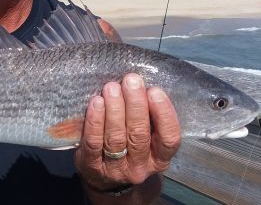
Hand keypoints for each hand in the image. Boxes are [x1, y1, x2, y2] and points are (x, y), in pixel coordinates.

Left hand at [74, 73, 180, 189]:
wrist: (102, 179)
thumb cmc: (128, 147)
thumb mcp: (147, 138)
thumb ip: (149, 117)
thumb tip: (143, 85)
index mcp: (160, 159)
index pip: (169, 139)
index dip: (163, 114)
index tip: (155, 91)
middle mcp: (140, 167)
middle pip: (139, 135)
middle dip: (135, 105)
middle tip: (131, 81)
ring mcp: (115, 169)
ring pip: (116, 138)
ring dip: (114, 109)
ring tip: (112, 88)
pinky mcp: (92, 167)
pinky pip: (94, 142)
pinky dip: (95, 121)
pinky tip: (96, 103)